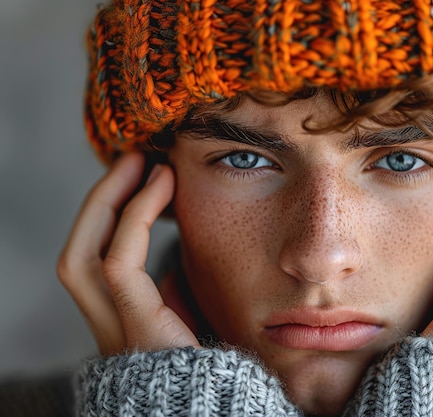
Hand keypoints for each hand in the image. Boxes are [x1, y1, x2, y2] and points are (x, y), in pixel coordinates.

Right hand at [57, 153, 198, 354]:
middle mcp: (107, 328)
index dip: (111, 219)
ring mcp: (116, 330)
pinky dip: (135, 219)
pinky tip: (161, 189)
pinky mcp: (137, 329)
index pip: (96, 263)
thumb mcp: (188, 330)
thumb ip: (173, 303)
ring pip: (83, 254)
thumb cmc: (215, 373)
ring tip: (141, 163)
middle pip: (77, 252)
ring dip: (111, 202)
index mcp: (119, 326)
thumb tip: (173, 274)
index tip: (141, 179)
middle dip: (100, 202)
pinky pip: (119, 264)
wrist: (219, 412)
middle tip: (133, 158)